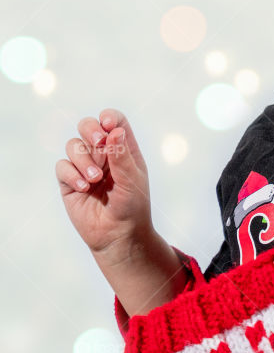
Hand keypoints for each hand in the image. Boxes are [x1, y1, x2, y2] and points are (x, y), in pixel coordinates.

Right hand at [56, 109, 154, 257]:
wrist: (118, 235)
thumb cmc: (132, 207)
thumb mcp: (132, 180)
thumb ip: (122, 156)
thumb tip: (114, 130)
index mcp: (123, 150)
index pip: (115, 122)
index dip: (109, 117)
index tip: (107, 124)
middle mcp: (103, 155)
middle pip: (88, 126)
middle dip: (90, 130)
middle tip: (99, 143)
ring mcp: (84, 167)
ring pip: (73, 145)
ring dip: (83, 159)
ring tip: (95, 179)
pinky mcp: (69, 182)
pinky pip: (62, 166)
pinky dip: (72, 174)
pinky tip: (84, 188)